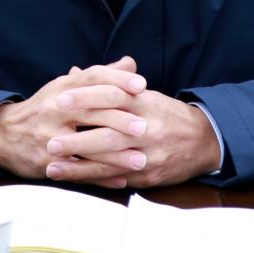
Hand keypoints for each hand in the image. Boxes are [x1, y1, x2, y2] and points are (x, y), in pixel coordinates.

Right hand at [0, 56, 147, 181]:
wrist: (4, 134)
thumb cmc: (46, 107)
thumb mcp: (68, 86)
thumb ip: (101, 76)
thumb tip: (131, 63)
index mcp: (63, 87)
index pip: (93, 77)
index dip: (118, 79)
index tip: (142, 85)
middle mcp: (56, 108)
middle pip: (91, 110)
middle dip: (120, 120)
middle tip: (145, 127)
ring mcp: (50, 136)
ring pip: (86, 145)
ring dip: (115, 155)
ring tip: (140, 160)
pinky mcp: (47, 161)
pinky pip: (78, 171)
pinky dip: (100, 177)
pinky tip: (120, 180)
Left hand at [44, 87, 221, 188]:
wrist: (204, 140)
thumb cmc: (166, 114)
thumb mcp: (144, 94)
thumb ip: (110, 85)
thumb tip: (76, 72)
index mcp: (145, 103)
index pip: (113, 96)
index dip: (86, 97)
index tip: (60, 98)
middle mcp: (148, 129)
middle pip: (109, 134)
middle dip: (77, 140)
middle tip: (50, 141)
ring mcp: (149, 155)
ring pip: (111, 161)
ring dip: (79, 166)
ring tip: (52, 166)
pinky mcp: (150, 175)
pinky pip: (119, 178)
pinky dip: (96, 180)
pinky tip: (75, 180)